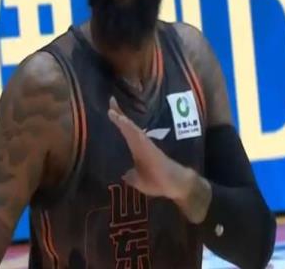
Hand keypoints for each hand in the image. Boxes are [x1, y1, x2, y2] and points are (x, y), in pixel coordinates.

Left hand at [108, 96, 211, 222]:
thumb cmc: (158, 181)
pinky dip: (128, 127)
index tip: (110, 110)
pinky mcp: (148, 147)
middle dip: (118, 113)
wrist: (175, 184)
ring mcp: (144, 144)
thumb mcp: (139, 180)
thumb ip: (131, 176)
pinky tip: (121, 120)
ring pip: (130, 128)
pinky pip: (136, 135)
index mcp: (137, 149)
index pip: (125, 132)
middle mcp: (140, 143)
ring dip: (121, 119)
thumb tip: (124, 175)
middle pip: (127, 126)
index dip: (118, 121)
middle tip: (111, 100)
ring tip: (112, 108)